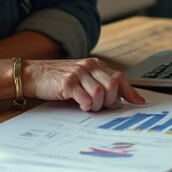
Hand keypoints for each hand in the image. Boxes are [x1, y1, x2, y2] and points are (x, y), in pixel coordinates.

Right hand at [25, 58, 145, 110]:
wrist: (33, 75)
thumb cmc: (57, 79)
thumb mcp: (81, 77)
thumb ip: (98, 83)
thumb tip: (118, 98)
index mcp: (95, 65)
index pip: (119, 77)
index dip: (130, 92)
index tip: (139, 103)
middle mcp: (88, 66)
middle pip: (113, 85)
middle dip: (110, 101)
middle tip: (101, 106)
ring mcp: (78, 74)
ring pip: (101, 93)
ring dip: (97, 105)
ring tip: (88, 106)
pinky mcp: (67, 83)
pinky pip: (86, 98)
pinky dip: (86, 106)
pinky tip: (81, 105)